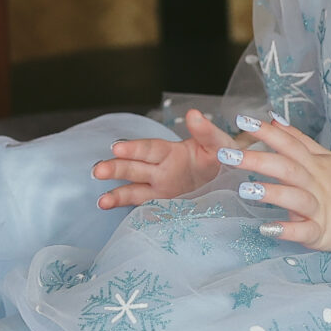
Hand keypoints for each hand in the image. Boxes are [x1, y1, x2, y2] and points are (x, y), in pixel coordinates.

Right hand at [94, 108, 236, 207]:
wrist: (232, 179)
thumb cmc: (223, 156)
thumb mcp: (218, 143)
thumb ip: (205, 131)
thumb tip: (193, 114)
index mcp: (171, 152)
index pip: (148, 149)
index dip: (133, 149)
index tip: (117, 148)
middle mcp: (160, 171)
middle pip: (134, 168)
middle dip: (116, 169)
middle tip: (98, 170)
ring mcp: (161, 190)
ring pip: (134, 190)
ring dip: (117, 195)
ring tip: (101, 201)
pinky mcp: (167, 207)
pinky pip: (148, 210)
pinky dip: (135, 214)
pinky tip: (120, 216)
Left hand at [223, 117, 330, 250]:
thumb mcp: (325, 157)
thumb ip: (298, 140)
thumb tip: (274, 119)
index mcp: (313, 164)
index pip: (288, 143)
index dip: (266, 132)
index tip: (241, 119)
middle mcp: (314, 183)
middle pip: (286, 168)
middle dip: (257, 161)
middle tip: (227, 155)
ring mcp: (318, 208)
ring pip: (295, 199)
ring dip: (272, 194)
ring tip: (244, 190)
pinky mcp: (320, 232)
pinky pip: (303, 232)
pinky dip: (287, 231)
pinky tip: (267, 228)